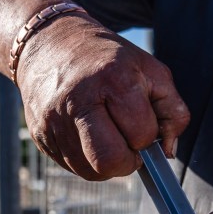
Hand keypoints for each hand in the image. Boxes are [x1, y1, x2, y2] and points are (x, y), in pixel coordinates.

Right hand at [16, 14, 189, 179]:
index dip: (149, 136)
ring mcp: (55, 121)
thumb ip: (172, 111)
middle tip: (128, 144)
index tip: (142, 123)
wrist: (49, 42)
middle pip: (110, 161)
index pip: (141, 135)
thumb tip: (167, 152)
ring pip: (91, 171)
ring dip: (107, 163)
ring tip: (108, 137)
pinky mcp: (40, 135)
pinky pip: (72, 167)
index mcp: (112, 79)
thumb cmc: (107, 59)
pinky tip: (88, 136)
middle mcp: (78, 100)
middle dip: (128, 161)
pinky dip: (87, 159)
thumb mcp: (150, 70)